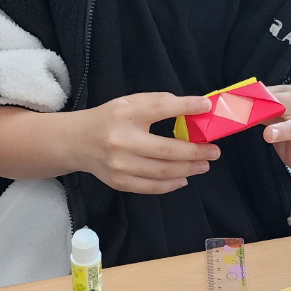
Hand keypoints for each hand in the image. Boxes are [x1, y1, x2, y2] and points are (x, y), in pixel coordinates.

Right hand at [77, 92, 220, 193]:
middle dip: (196, 152)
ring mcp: (120, 165)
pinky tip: (184, 178)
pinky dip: (171, 184)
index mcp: (126, 114)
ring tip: (203, 165)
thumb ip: (159, 103)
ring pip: (163, 172)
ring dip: (188, 169)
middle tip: (214, 152)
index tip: (206, 106)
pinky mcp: (119, 182)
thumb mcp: (130, 102)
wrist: (76, 142)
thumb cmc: (109, 119)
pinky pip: (151, 187)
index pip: (161, 108)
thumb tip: (194, 108)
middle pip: (168, 150)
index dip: (187, 107)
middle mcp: (122, 140)